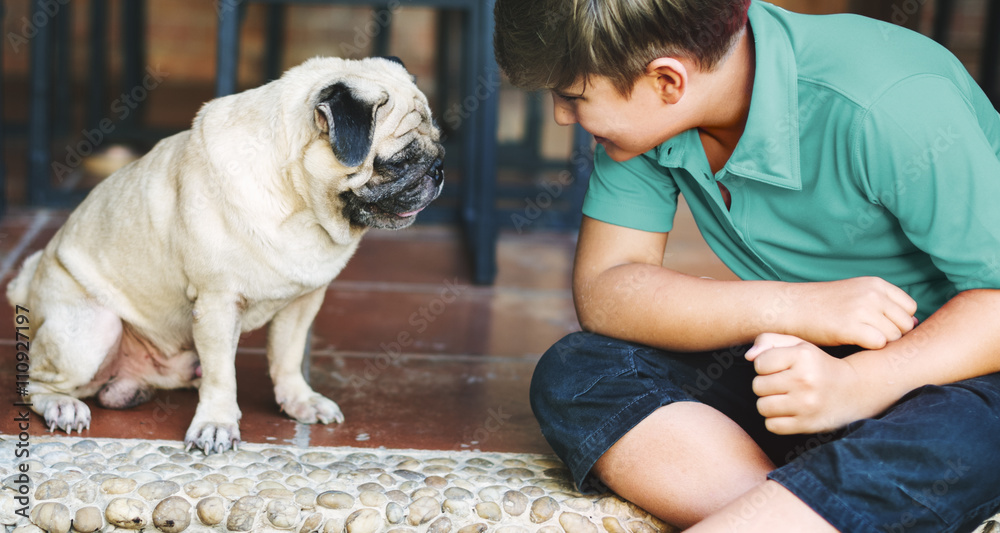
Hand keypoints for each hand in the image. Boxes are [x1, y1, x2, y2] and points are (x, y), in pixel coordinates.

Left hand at [745, 333, 887, 434]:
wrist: (853, 390)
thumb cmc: (816, 364)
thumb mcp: (797, 344)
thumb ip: (769, 341)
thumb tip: (748, 357)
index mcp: (803, 355)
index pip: (759, 364)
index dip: (765, 366)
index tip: (780, 368)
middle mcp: (805, 379)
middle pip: (758, 386)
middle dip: (766, 385)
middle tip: (783, 384)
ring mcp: (806, 404)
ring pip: (762, 406)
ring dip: (769, 403)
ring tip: (784, 397)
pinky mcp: (807, 424)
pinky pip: (772, 425)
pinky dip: (776, 420)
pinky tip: (789, 412)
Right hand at [783, 277, 917, 349]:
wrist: (789, 307)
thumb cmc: (821, 305)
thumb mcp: (854, 293)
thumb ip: (882, 303)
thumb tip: (914, 323)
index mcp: (875, 283)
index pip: (909, 308)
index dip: (898, 322)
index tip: (881, 330)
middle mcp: (872, 294)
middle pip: (905, 324)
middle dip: (893, 335)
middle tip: (871, 340)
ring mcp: (862, 309)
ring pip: (894, 336)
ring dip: (881, 344)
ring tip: (861, 343)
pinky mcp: (851, 327)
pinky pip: (880, 344)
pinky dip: (869, 349)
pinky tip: (854, 346)